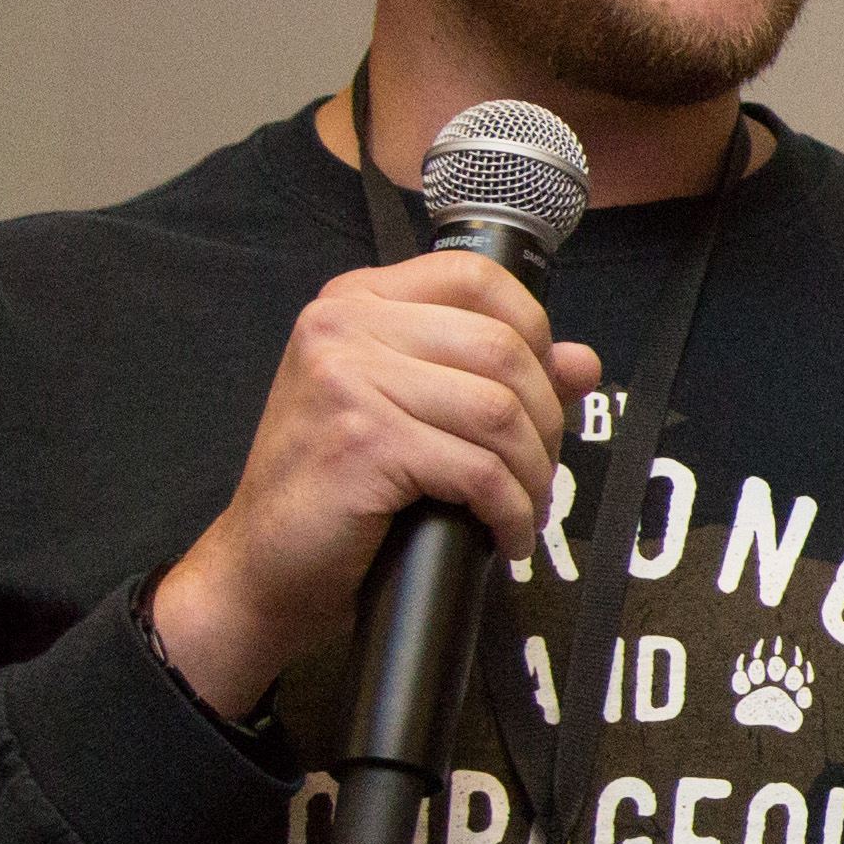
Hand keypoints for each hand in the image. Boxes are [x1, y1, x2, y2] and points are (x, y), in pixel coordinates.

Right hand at [154, 252, 602, 714]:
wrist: (262, 565)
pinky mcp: (362, 441)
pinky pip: (478, 470)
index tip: (545, 387)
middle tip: (538, 468)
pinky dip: (510, 511)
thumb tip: (581, 361)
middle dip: (544, 419)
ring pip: (498, 412)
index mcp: (355, 300)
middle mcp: (343, 326)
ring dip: (532, 471)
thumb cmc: (336, 487)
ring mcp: (347, 379)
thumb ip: (491, 374)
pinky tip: (505, 535)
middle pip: (502, 349)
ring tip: (524, 505)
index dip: (534, 330)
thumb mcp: (413, 409)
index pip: (477, 278)